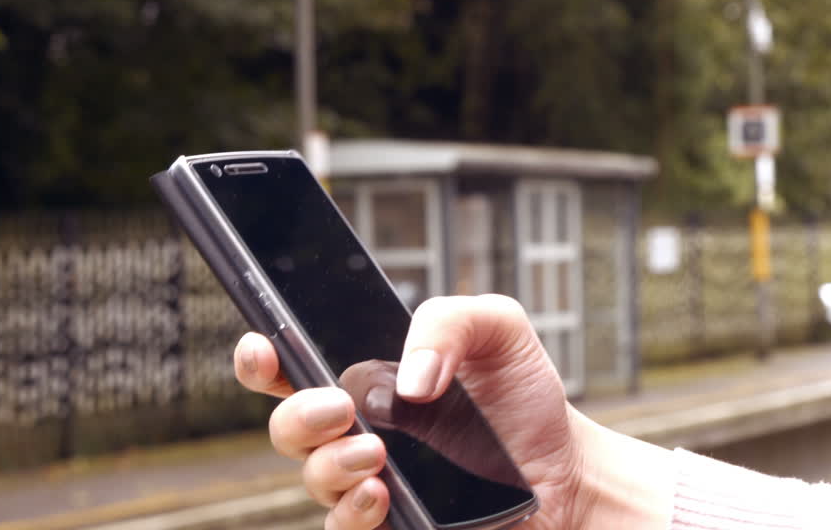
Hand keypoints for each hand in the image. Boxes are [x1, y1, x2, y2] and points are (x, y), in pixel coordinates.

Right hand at [234, 293, 671, 529]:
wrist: (567, 470)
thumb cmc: (522, 398)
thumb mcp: (500, 331)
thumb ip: (449, 320)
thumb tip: (409, 376)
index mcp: (369, 377)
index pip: (292, 365)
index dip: (263, 356)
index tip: (262, 348)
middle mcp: (358, 430)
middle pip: (289, 427)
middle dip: (299, 415)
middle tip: (340, 408)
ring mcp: (371, 482)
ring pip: (313, 480)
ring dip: (331, 465)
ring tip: (376, 454)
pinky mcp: (395, 525)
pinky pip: (345, 529)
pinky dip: (353, 513)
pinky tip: (380, 495)